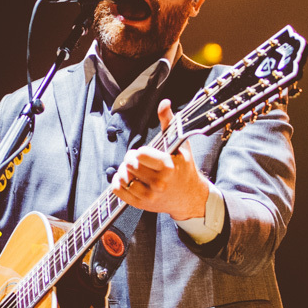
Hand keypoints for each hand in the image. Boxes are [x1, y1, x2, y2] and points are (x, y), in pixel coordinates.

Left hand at [111, 99, 210, 219]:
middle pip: (129, 164)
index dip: (139, 151)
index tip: (145, 153)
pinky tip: (126, 178)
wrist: (189, 197)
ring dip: (124, 170)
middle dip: (130, 159)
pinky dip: (118, 182)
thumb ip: (169, 123)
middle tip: (137, 160)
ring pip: (123, 177)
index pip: (140, 154)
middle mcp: (159, 183)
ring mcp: (149, 196)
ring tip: (133, 169)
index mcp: (168, 167)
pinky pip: (118, 191)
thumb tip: (164, 102)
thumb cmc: (184, 168)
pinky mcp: (141, 204)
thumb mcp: (180, 145)